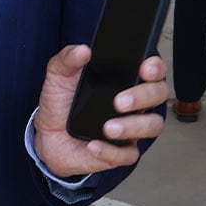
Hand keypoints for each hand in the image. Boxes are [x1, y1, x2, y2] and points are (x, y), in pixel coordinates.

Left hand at [31, 45, 168, 177]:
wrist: (47, 135)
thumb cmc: (61, 102)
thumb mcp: (59, 74)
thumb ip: (68, 58)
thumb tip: (82, 50)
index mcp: (125, 80)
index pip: (153, 70)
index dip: (155, 67)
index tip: (145, 68)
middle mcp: (135, 103)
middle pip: (158, 95)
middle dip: (143, 97)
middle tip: (119, 101)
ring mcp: (131, 128)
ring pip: (153, 126)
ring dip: (133, 126)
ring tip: (107, 127)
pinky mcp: (121, 152)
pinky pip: (129, 155)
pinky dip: (112, 151)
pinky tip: (94, 145)